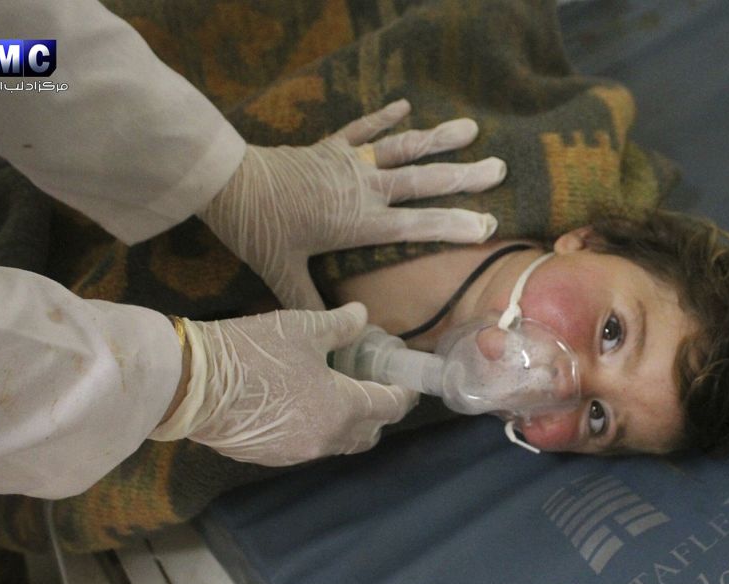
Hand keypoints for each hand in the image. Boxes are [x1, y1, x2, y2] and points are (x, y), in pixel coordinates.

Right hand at [151, 304, 416, 465]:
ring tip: (338, 394)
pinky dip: (315, 429)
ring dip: (347, 424)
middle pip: (368, 433)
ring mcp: (295, 453)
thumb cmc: (254, 351)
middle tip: (373, 385)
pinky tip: (301, 405)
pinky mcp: (268, 457)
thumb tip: (362, 315)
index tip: (407, 380)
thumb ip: (340, 325)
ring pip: (337, 443)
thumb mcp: (302, 327)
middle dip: (379, 412)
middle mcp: (324, 439)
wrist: (190, 384)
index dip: (404, 392)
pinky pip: (305, 446)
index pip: (389, 407)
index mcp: (342, 408)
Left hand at [200, 99, 506, 308]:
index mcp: (359, 222)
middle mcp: (363, 189)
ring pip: (402, 149)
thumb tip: (336, 334)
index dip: (453, 225)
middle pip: (422, 182)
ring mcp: (348, 163)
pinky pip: (362, 130)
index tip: (487, 224)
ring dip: (437, 138)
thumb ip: (312, 303)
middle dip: (463, 177)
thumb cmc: (259, 229)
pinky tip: (405, 105)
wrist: (228, 181)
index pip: (416, 226)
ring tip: (471, 129)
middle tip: (499, 168)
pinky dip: (383, 117)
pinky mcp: (329, 147)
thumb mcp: (283, 273)